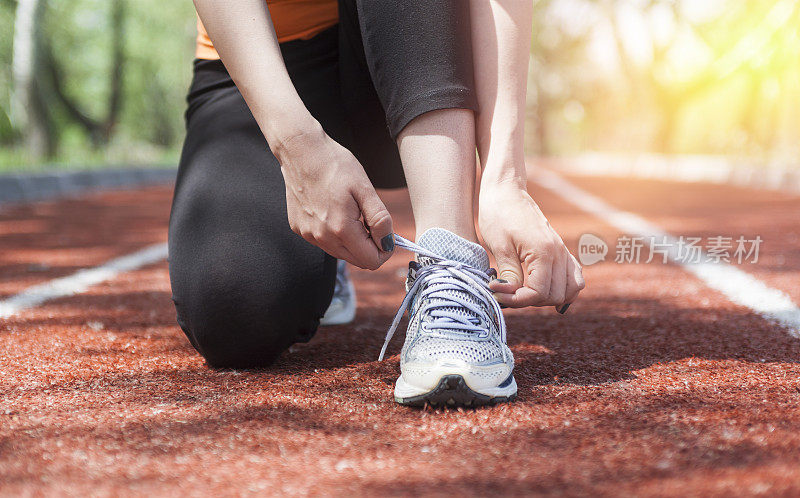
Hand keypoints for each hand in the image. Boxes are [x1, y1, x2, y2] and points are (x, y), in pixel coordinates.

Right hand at [273, 124, 393, 269]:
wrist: (301, 151)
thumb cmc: (336, 165)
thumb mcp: (365, 189)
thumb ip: (380, 220)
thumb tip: (388, 244)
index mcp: (341, 229)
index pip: (371, 261)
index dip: (385, 250)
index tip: (387, 233)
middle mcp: (322, 238)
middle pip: (357, 261)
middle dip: (370, 246)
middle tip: (371, 220)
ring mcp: (308, 235)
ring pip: (341, 253)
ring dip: (353, 240)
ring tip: (352, 212)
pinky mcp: (300, 229)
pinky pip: (325, 242)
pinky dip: (335, 233)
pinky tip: (333, 210)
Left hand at [479, 181, 584, 308]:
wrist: (506, 192)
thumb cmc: (498, 214)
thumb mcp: (498, 246)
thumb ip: (510, 274)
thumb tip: (511, 295)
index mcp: (544, 252)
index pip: (538, 293)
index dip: (516, 300)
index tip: (496, 292)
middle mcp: (559, 253)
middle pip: (554, 296)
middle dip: (528, 300)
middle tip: (505, 291)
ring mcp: (563, 251)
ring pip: (570, 290)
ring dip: (547, 298)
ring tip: (523, 292)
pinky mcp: (561, 250)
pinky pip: (575, 277)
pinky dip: (565, 289)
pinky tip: (547, 293)